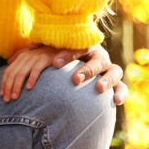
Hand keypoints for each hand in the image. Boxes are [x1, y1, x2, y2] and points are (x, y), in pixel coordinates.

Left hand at [0, 43, 128, 104]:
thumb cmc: (69, 62)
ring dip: (106, 80)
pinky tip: (117, 102)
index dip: (67, 54)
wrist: (88, 69)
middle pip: (96, 60)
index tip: (54, 62)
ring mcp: (110, 70)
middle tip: (75, 79)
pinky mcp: (118, 83)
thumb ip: (44, 51)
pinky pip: (123, 88)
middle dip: (86, 69)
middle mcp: (99, 57)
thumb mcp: (58, 55)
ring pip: (114, 72)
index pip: (77, 48)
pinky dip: (122, 93)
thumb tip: (25, 47)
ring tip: (98, 89)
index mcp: (84, 48)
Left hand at [0, 45, 65, 101]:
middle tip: (6, 100)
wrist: (65, 46)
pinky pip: (36, 70)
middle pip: (12, 73)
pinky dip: (31, 79)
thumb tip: (8, 61)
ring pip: (21, 73)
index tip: (1, 94)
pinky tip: (29, 88)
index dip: (4, 83)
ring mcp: (36, 56)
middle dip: (8, 87)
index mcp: (23, 56)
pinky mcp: (46, 58)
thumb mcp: (34, 53)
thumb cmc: (49, 52)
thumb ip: (21, 55)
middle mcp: (27, 55)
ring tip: (15, 97)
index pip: (8, 71)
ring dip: (16, 86)